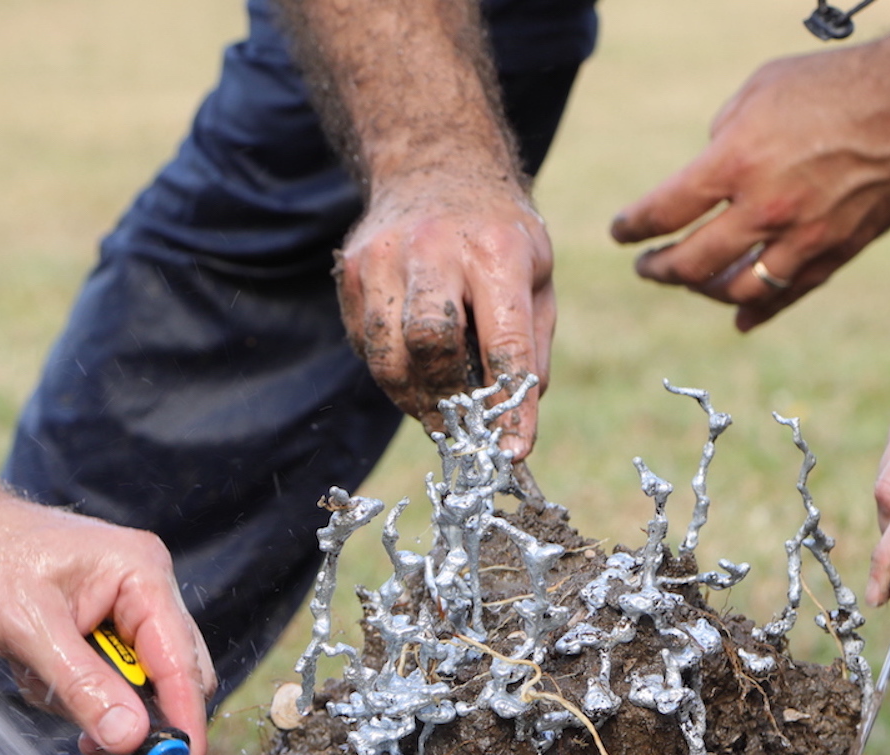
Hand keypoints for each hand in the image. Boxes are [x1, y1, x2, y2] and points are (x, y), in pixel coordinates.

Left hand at [0, 474, 214, 754]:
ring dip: (88, 699)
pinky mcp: (102, 616)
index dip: (184, 724)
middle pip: (171, 676)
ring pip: (136, 681)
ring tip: (34, 676)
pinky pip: (107, 673)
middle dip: (128, 713)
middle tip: (90, 743)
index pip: (182, 665)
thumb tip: (131, 738)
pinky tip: (34, 669)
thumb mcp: (26, 630)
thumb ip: (84, 686)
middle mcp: (144, 586)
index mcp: (142, 575)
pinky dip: (73, 686)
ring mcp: (125, 601)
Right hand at [337, 169, 553, 458]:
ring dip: (416, 399)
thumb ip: (531, 349)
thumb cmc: (498, 237)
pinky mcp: (350, 273)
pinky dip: (394, 375)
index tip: (512, 451)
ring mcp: (383, 259)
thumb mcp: (538, 279)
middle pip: (431, 345)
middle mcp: (434, 249)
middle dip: (451, 396)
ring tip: (439, 407)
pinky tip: (415, 368)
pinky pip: (367, 350)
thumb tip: (514, 418)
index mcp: (495, 251)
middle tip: (466, 421)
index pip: (505, 344)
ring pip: (389, 359)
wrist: (436, 168)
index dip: (510, 405)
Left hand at [610, 27, 889, 331]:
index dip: (633, 226)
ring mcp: (803, 238)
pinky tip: (740, 316)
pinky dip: (758, 310)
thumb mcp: (761, 91)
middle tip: (647, 266)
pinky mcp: (836, 252)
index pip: (665, 210)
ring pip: (737, 290)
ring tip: (692, 282)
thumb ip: (722, 140)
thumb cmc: (836, 83)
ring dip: (705, 291)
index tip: (621, 232)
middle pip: (692, 264)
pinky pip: (787, 295)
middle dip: (660, 269)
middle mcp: (766, 208)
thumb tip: (704, 178)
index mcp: (738, 161)